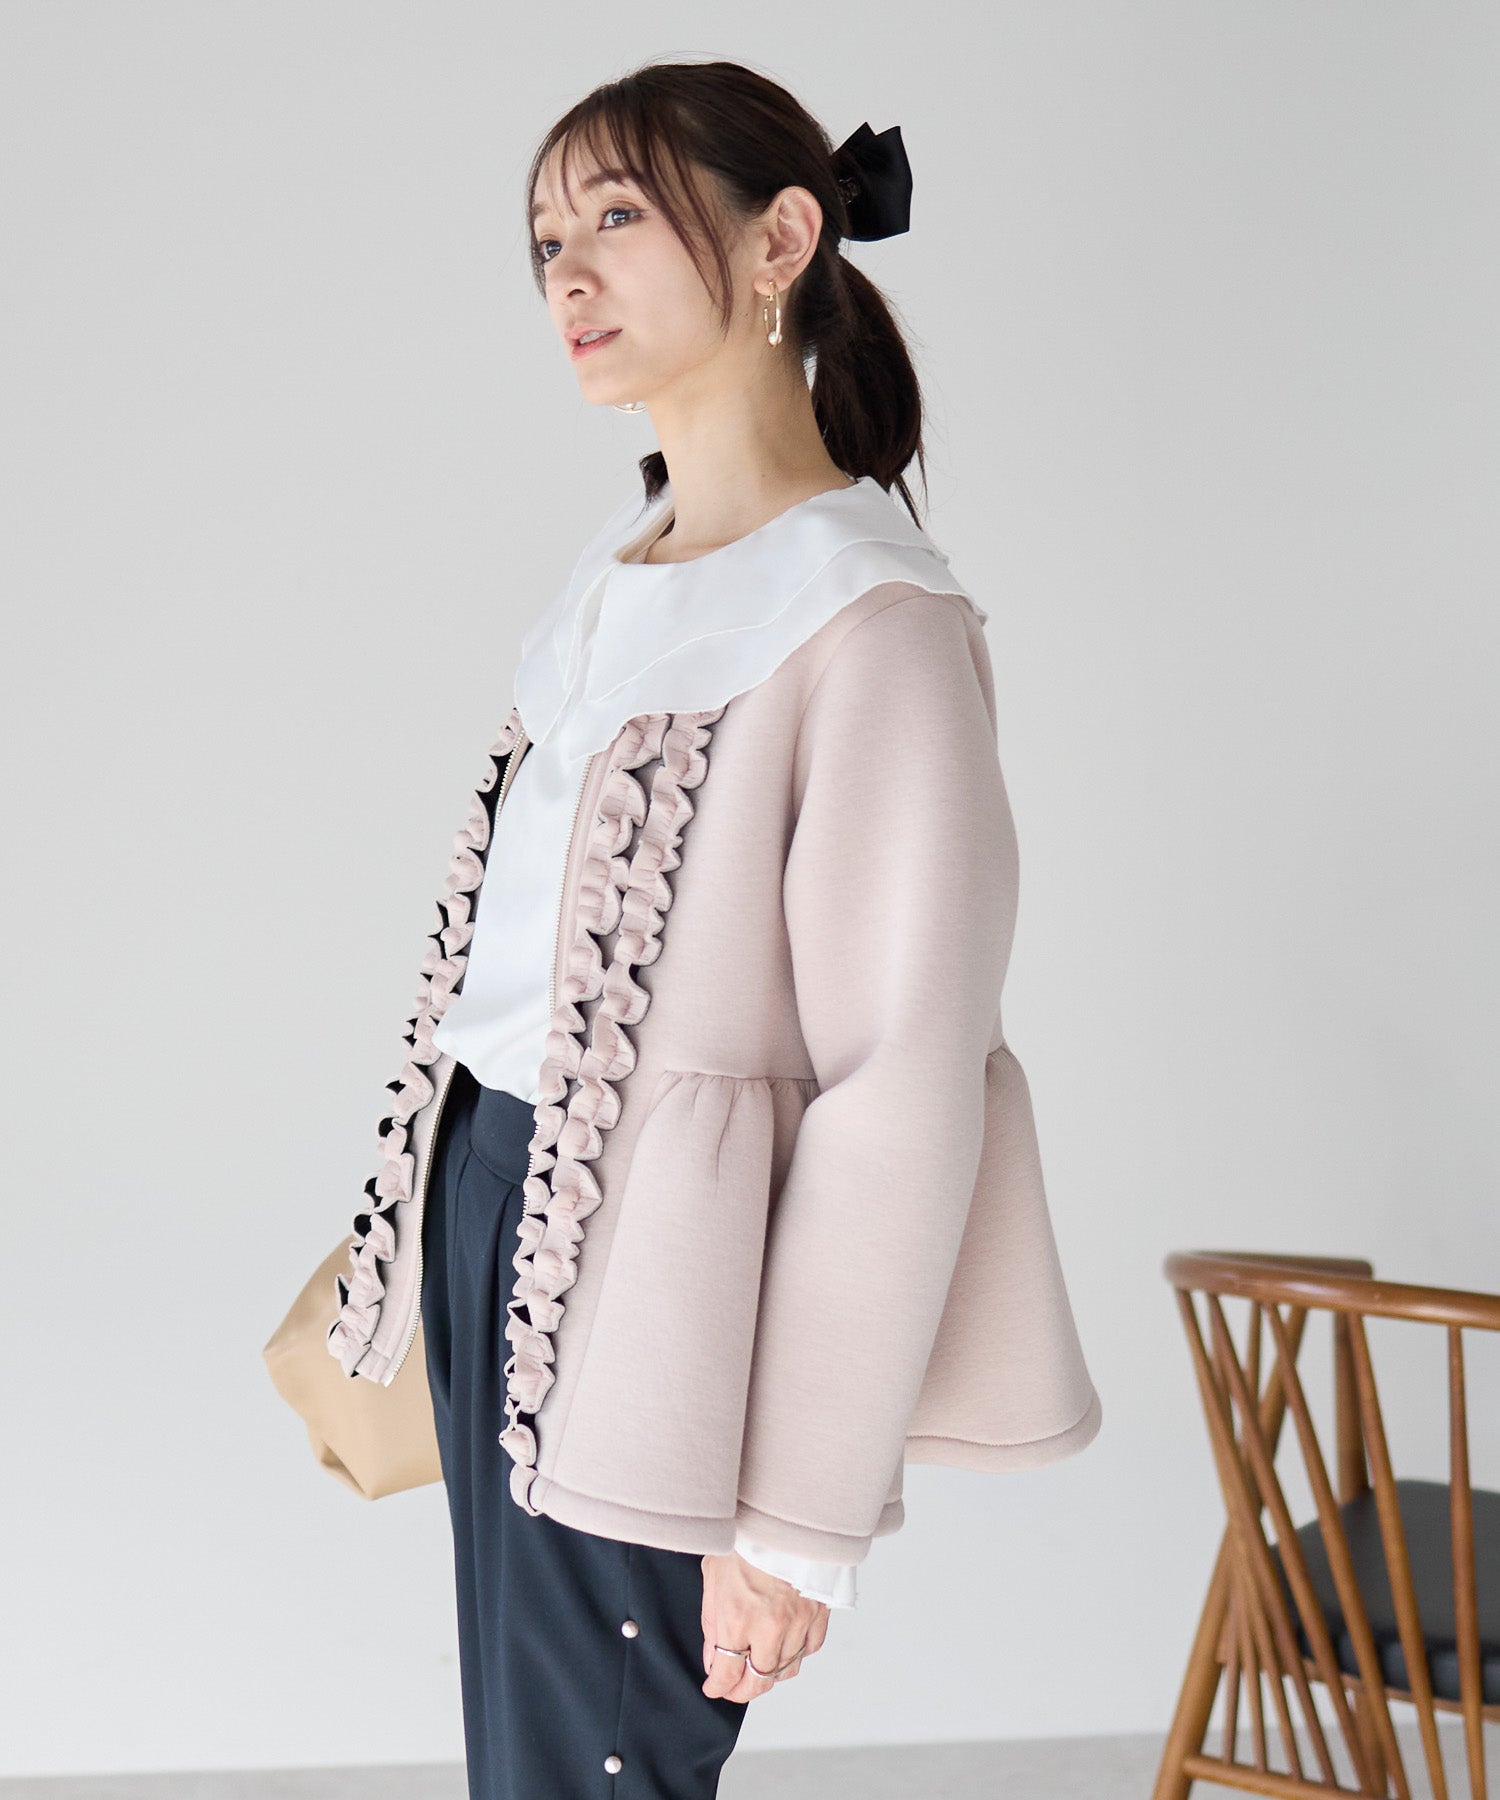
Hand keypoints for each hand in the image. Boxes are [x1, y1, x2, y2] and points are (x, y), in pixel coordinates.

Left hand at [699, 1551, 830, 1701]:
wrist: (784, 1512)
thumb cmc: (747, 1538)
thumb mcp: (714, 1576)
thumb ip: (712, 1622)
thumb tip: (713, 1656)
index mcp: (737, 1618)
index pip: (727, 1674)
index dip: (718, 1687)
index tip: (714, 1688)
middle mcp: (768, 1628)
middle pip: (758, 1682)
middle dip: (742, 1691)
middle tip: (734, 1689)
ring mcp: (797, 1623)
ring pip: (785, 1671)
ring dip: (769, 1676)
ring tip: (759, 1670)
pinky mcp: (818, 1614)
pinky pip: (810, 1650)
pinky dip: (798, 1654)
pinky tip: (786, 1647)